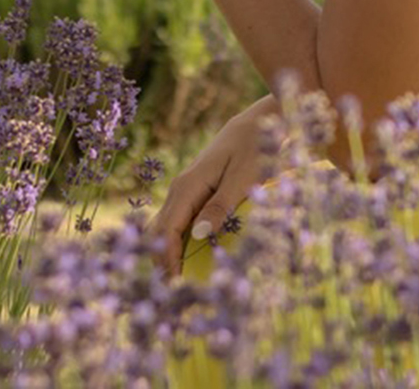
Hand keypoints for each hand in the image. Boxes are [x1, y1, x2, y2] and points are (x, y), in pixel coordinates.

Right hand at [150, 96, 276, 274]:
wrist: (260, 120)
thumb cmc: (256, 147)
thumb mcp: (244, 177)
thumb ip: (221, 206)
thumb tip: (198, 235)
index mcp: (188, 185)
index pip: (167, 231)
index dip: (168, 261)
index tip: (175, 289)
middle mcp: (180, 188)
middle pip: (159, 232)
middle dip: (159, 263)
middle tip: (170, 297)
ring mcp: (185, 189)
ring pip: (164, 227)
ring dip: (165, 255)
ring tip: (173, 285)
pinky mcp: (195, 192)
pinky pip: (177, 222)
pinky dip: (174, 243)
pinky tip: (183, 262)